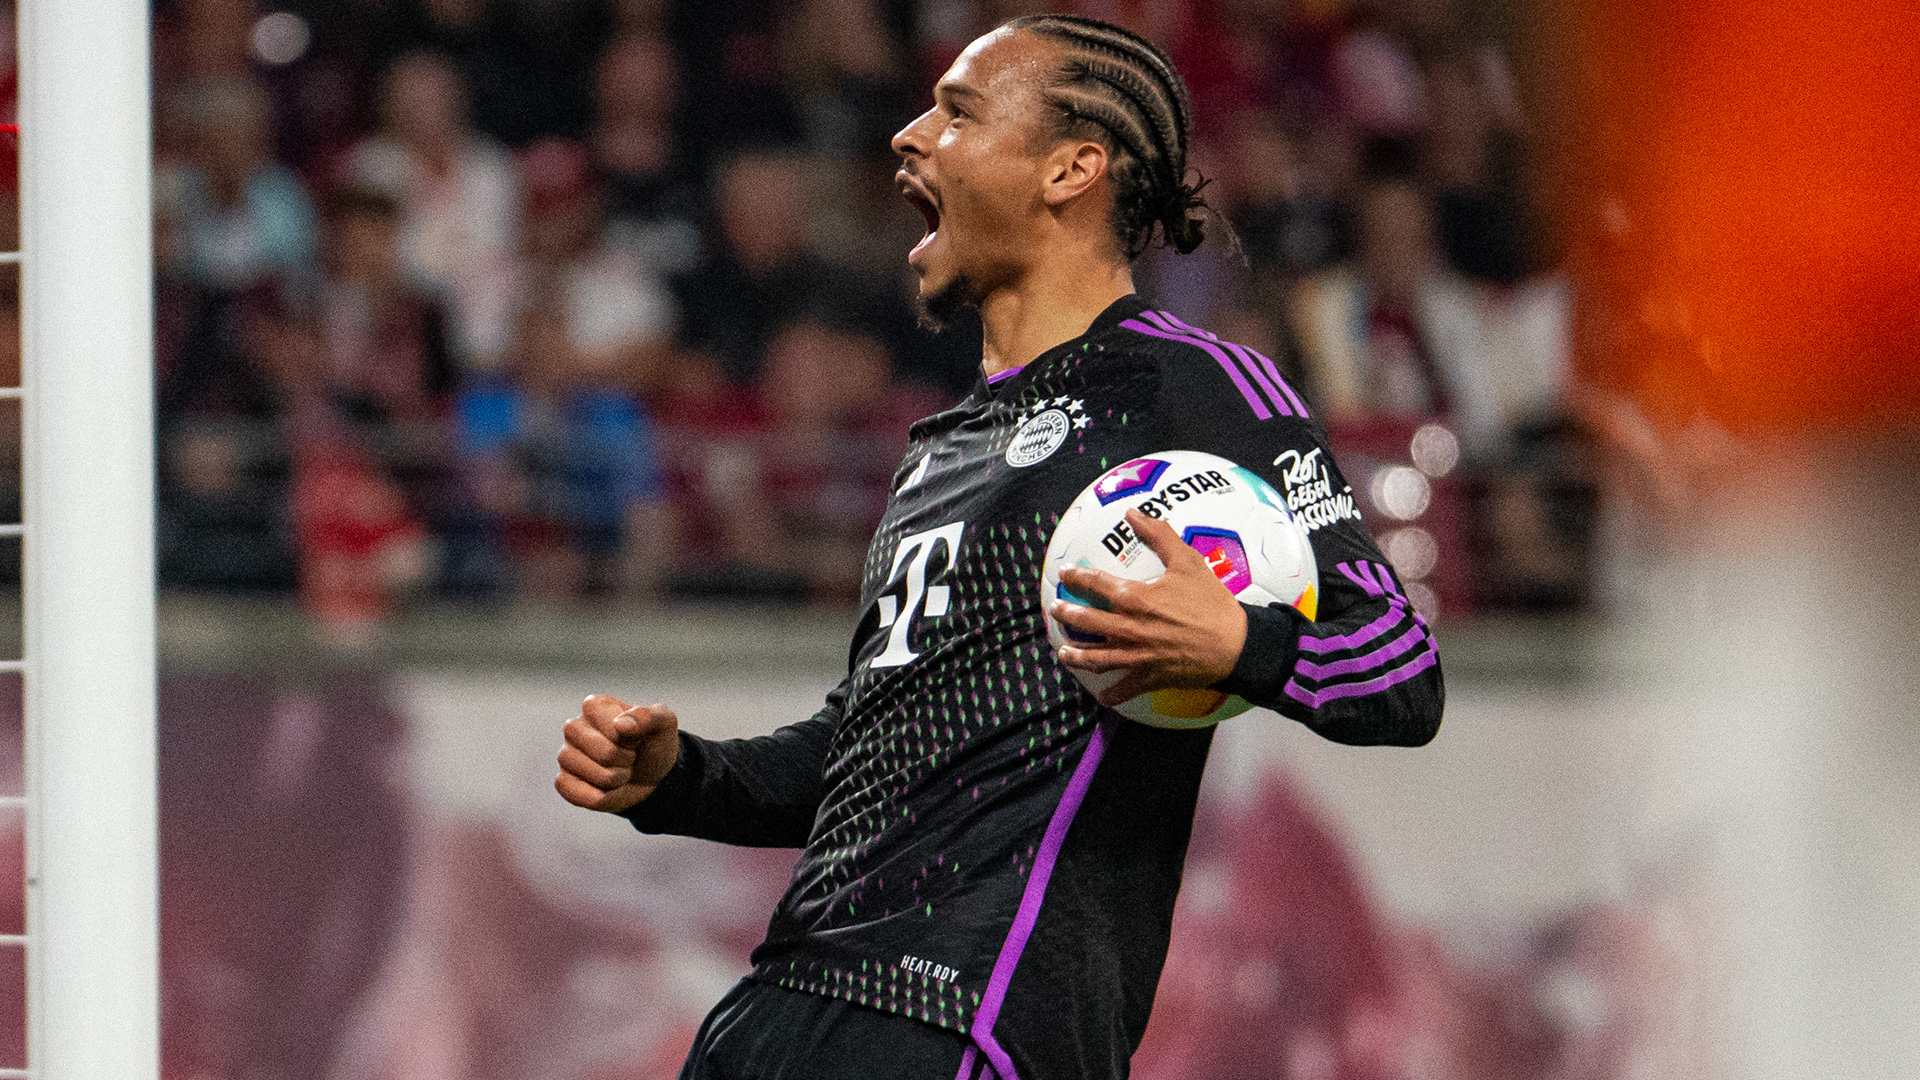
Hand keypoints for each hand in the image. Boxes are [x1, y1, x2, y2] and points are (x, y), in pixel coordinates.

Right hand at [555, 694, 680, 813]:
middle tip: (629, 757)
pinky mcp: (563, 780)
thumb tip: (621, 725)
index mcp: (594, 706)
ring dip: (616, 780)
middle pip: (604, 753)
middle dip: (625, 761)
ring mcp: (566, 754)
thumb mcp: (664, 724)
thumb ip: (647, 717)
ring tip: (619, 771)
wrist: (652, 775)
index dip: (632, 740)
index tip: (636, 738)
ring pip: (592, 775)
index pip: (614, 728)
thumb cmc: (653, 743)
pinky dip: (599, 797)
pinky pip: (574, 792)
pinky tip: (606, 789)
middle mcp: (574, 727)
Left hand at [1050, 507, 1247, 706]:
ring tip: (1064, 652)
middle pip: (1087, 621)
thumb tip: (1133, 513)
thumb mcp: (1187, 561)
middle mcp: (1128, 628)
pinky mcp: (1149, 677)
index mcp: (1134, 598)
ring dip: (1076, 656)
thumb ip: (1159, 535)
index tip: (1065, 573)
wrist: (1235, 644)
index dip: (1077, 577)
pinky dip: (1112, 695)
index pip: (1095, 584)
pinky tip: (1103, 697)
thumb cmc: (1211, 602)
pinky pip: (1125, 689)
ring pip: (1096, 657)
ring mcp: (1136, 655)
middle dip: (1067, 614)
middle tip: (1056, 610)